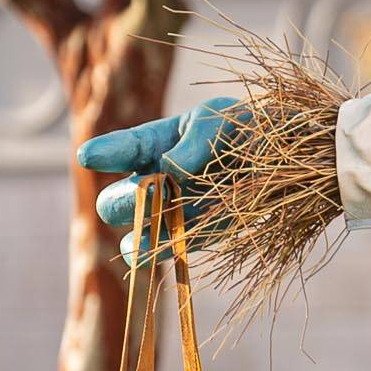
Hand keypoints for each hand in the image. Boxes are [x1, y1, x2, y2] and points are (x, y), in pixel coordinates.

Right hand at [76, 96, 243, 256]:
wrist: (282, 159)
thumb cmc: (244, 129)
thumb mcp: (220, 120)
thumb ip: (194, 142)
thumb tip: (169, 171)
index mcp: (154, 144)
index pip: (123, 148)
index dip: (106, 152)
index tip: (89, 156)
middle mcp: (154, 181)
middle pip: (116, 200)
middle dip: (125, 198)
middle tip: (149, 191)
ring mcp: (170, 212)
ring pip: (136, 228)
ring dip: (141, 225)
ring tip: (142, 223)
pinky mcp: (192, 237)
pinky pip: (164, 250)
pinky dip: (155, 251)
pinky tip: (142, 251)